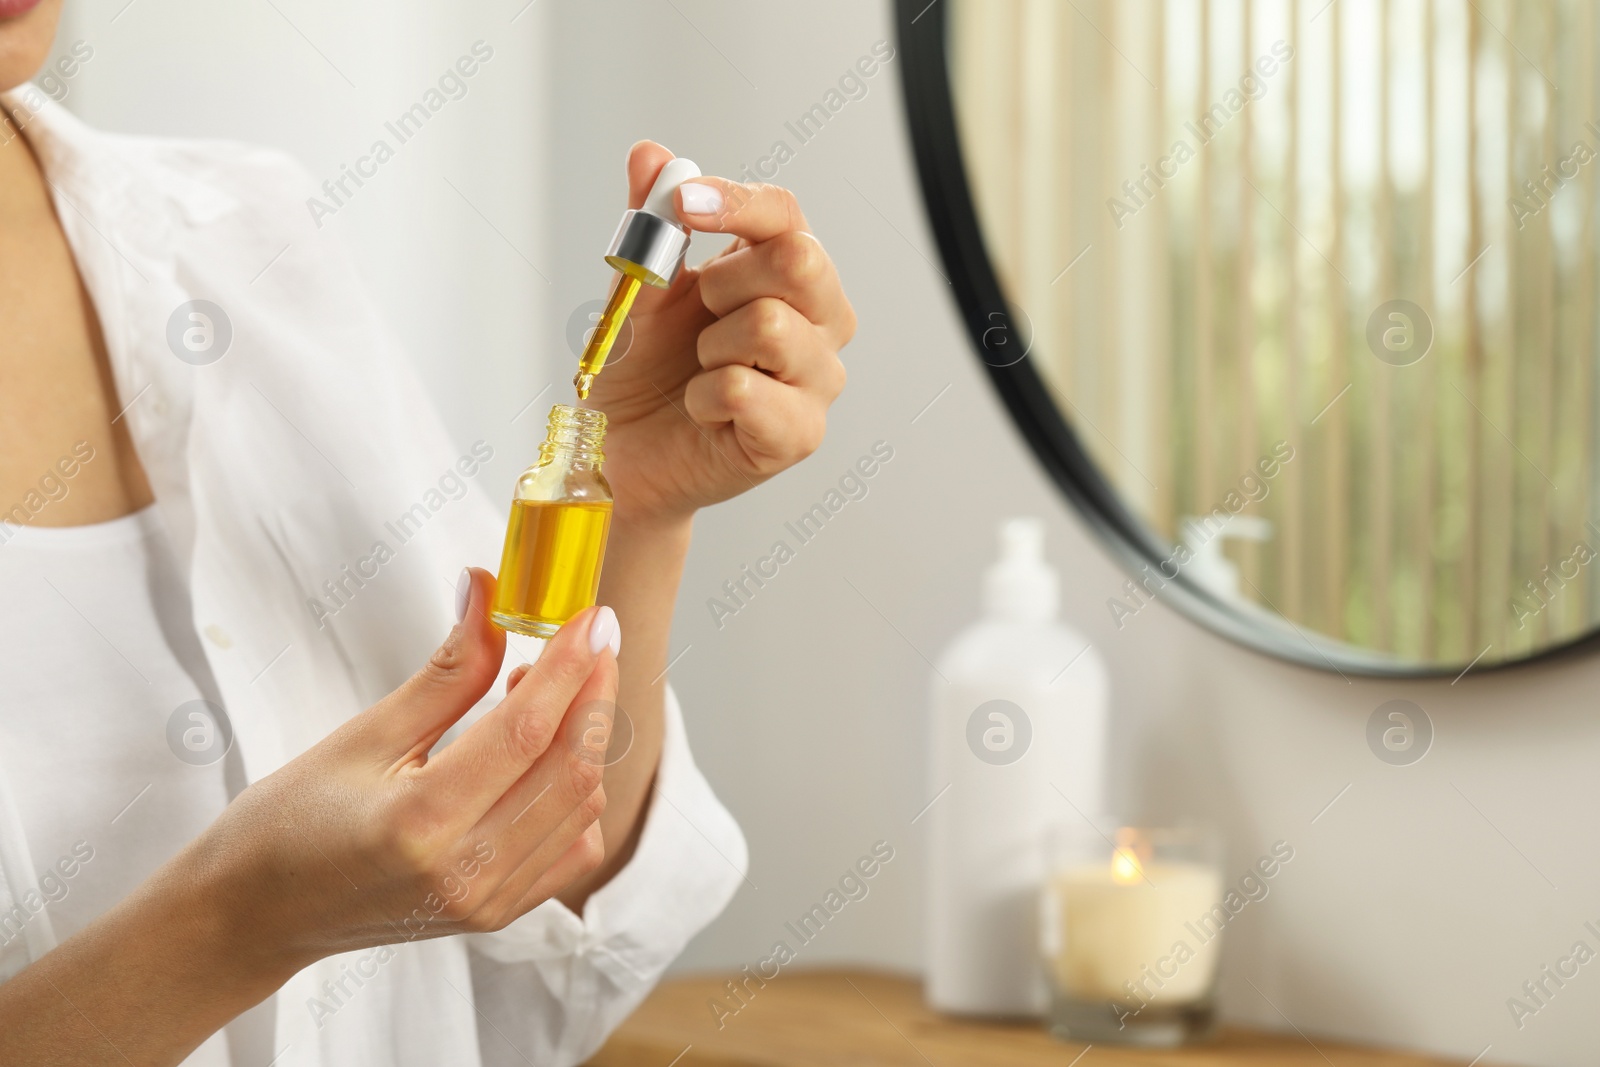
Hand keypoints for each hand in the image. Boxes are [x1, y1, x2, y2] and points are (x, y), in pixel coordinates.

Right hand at [187, 568, 618, 970]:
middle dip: (593, 693)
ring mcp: (487, 902)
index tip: (592, 616)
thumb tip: (487, 589)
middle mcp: (465, 871)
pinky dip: (577, 794)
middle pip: (571, 767)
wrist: (258, 914)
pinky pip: (574, 848)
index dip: (569, 665)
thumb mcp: (363, 734)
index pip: (525, 730)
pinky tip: (541, 760)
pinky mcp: (497, 914)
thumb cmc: (290, 822)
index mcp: (420, 822)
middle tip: (589, 639)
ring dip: (583, 738)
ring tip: (538, 694)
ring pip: (583, 806)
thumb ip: (447, 670)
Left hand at [586, 141, 854, 526]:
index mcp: (788, 275)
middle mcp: (820, 323)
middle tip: (697, 315)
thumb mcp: (639, 287)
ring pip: (769, 325)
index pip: (785, 214)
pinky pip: (745, 388)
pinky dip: (703, 396)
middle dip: (725, 281)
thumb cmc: (644, 371)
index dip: (736, 201)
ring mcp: (817, 381)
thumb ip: (649, 224)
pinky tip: (701, 410)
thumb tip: (651, 154)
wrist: (623, 453)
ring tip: (699, 371)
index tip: (682, 205)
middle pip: (800, 261)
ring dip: (709, 347)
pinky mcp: (799, 435)